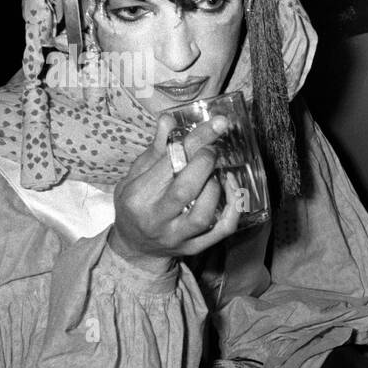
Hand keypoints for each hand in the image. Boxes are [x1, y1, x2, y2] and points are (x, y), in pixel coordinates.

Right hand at [109, 114, 243, 273]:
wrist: (134, 247)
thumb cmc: (135, 205)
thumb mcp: (136, 175)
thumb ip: (156, 149)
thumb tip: (170, 120)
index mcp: (137, 196)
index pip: (168, 164)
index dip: (195, 141)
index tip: (217, 124)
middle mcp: (155, 219)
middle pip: (184, 190)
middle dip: (205, 164)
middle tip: (213, 150)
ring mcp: (175, 237)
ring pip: (202, 215)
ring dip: (216, 187)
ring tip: (217, 173)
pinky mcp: (193, 248)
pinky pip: (222, 231)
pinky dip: (234, 209)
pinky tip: (232, 190)